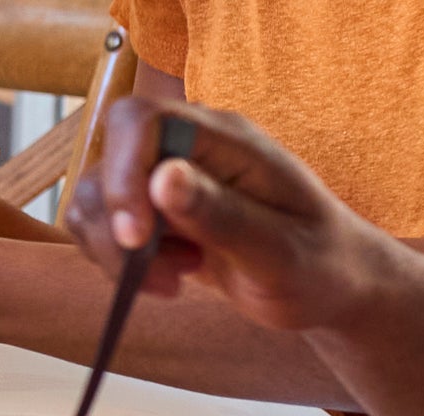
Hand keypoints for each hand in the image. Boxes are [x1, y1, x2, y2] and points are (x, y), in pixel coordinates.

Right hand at [64, 97, 399, 329]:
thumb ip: (220, 213)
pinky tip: (167, 277)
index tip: (136, 237)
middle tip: (154, 272)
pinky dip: (117, 261)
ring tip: (173, 278)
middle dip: (113, 225)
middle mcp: (189, 148)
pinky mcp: (153, 210)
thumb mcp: (277, 250)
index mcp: (226, 139)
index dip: (123, 174)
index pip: (142, 122)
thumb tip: (162, 176)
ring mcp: (167, 178)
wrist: (327, 285)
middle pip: (107, 160)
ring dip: (114, 250)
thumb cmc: (318, 265)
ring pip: (95, 199)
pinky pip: (102, 226)